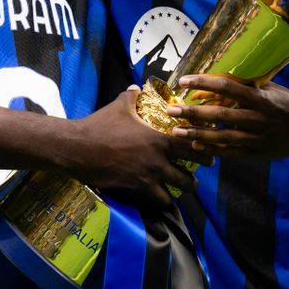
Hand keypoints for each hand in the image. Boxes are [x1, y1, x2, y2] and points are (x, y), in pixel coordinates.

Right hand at [65, 90, 212, 206]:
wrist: (78, 148)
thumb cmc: (99, 125)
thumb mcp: (118, 106)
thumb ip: (131, 97)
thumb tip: (136, 87)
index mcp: (158, 139)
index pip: (191, 147)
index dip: (203, 152)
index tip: (209, 156)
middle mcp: (157, 160)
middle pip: (188, 175)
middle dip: (193, 179)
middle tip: (193, 179)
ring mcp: (148, 176)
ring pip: (175, 191)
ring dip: (178, 192)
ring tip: (177, 190)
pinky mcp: (136, 189)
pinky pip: (157, 201)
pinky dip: (161, 201)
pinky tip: (159, 198)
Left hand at [164, 74, 288, 160]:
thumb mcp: (273, 89)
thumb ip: (248, 85)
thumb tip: (219, 75)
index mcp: (262, 98)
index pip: (228, 88)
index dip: (204, 83)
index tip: (183, 80)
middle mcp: (258, 119)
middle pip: (220, 115)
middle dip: (192, 113)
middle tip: (170, 110)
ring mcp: (258, 138)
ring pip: (222, 137)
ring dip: (197, 134)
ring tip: (176, 131)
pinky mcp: (258, 153)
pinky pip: (231, 153)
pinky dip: (212, 150)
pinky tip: (195, 145)